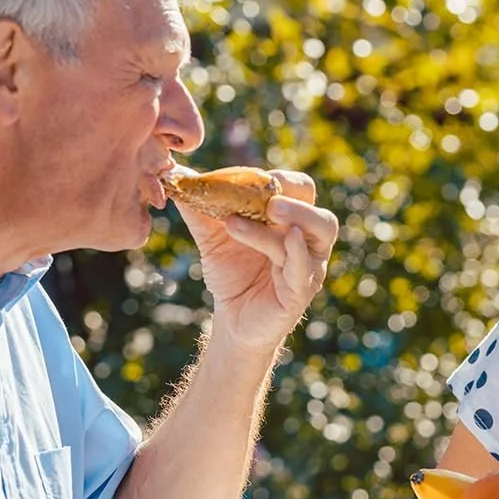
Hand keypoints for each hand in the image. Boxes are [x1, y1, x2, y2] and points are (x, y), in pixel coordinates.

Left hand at [175, 173, 338, 355]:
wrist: (231, 320)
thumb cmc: (232, 275)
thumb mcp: (212, 238)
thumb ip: (199, 210)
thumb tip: (179, 177)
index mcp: (290, 223)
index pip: (300, 190)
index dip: (282, 179)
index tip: (251, 178)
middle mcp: (306, 242)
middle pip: (319, 210)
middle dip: (296, 198)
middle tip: (270, 193)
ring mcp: (307, 267)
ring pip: (314, 234)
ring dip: (294, 218)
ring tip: (266, 212)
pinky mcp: (299, 292)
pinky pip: (303, 268)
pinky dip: (296, 251)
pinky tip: (287, 239)